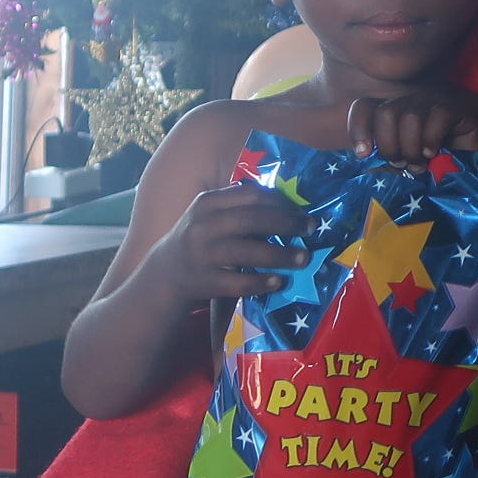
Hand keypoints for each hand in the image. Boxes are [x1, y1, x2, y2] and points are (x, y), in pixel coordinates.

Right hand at [143, 182, 310, 302]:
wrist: (166, 273)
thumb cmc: (201, 239)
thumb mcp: (212, 215)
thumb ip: (241, 207)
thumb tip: (290, 205)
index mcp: (208, 203)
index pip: (250, 195)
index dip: (280, 201)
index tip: (302, 209)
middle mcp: (203, 225)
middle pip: (252, 220)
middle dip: (286, 223)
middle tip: (311, 229)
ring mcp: (201, 254)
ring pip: (246, 252)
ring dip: (280, 255)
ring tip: (303, 258)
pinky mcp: (203, 281)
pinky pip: (237, 282)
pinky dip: (261, 282)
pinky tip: (279, 281)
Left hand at [346, 91, 477, 165]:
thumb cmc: (438, 163)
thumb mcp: (408, 164)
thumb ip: (388, 165)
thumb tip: (368, 170)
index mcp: (393, 114)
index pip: (364, 107)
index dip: (358, 127)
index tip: (363, 153)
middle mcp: (409, 104)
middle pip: (385, 113)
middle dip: (390, 144)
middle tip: (401, 163)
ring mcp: (432, 103)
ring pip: (410, 116)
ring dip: (412, 147)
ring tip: (421, 164)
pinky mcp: (454, 109)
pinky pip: (437, 116)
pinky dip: (432, 138)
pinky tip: (434, 154)